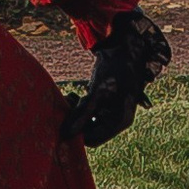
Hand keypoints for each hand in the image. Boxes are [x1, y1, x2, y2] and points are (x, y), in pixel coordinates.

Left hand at [63, 12, 169, 149]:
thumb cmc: (114, 69)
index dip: (76, 133)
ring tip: (70, 97)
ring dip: (76, 112)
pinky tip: (74, 95)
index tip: (64, 119)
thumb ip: (83, 113)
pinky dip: (81, 106)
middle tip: (67, 103)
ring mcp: (112, 112)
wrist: (124, 48)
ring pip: (88, 121)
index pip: (93, 139)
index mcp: (120, 121)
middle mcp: (117, 120)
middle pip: (90, 131)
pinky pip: (90, 113)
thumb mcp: (98, 92)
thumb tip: (67, 134)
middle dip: (76, 120)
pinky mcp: (106, 104)